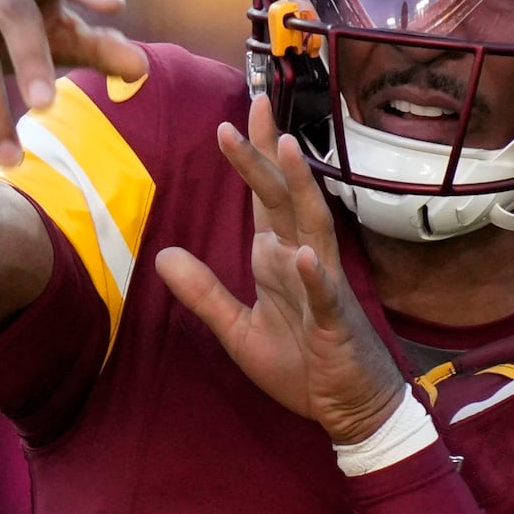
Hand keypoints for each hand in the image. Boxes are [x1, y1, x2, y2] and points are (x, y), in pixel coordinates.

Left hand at [155, 96, 404, 445]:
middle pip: (284, 196)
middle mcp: (302, 260)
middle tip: (255, 104)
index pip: (264, 195)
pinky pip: (324, 295)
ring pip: (312, 227)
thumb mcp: (238, 330)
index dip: (253, 154)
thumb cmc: (302, 364)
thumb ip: (203, 293)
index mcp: (277, 258)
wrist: (351, 409)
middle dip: (268, 152)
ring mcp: (322, 288)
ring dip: (301, 188)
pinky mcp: (335, 324)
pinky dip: (315, 276)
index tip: (238, 111)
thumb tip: (163, 254)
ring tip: (288, 149)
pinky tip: (303, 255)